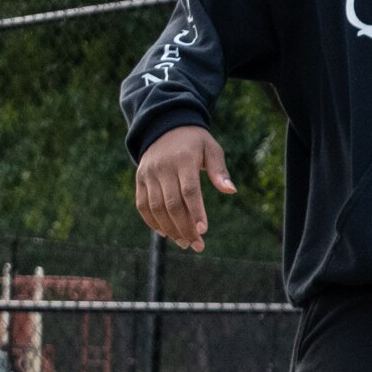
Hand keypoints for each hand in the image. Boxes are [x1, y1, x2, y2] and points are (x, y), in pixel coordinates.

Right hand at [133, 127, 234, 250]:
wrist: (165, 126)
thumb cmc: (195, 142)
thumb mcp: (211, 149)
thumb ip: (220, 170)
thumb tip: (231, 191)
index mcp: (183, 160)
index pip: (189, 191)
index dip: (196, 212)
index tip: (204, 231)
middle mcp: (163, 167)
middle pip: (172, 204)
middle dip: (185, 228)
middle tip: (197, 245)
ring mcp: (149, 174)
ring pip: (156, 208)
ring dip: (170, 229)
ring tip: (184, 243)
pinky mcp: (140, 179)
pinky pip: (142, 205)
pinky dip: (152, 222)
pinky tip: (166, 233)